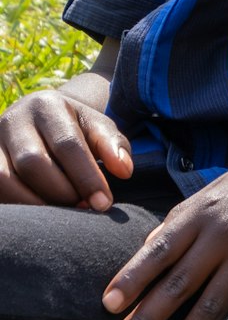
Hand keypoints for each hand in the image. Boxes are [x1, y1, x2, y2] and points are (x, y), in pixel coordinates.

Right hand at [0, 89, 131, 208]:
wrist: (41, 120)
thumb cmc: (75, 128)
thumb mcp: (97, 128)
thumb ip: (113, 146)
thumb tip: (124, 170)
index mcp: (47, 105)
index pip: (67, 144)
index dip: (87, 178)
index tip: (103, 203)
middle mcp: (14, 119)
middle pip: (33, 163)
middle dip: (62, 192)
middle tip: (83, 208)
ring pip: (5, 180)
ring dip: (36, 204)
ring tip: (61, 214)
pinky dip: (16, 205)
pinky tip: (39, 213)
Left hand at [102, 138, 227, 319]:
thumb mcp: (212, 191)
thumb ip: (180, 222)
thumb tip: (146, 250)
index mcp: (200, 211)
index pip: (158, 250)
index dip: (132, 279)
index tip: (108, 305)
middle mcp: (221, 234)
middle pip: (177, 283)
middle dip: (145, 318)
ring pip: (209, 305)